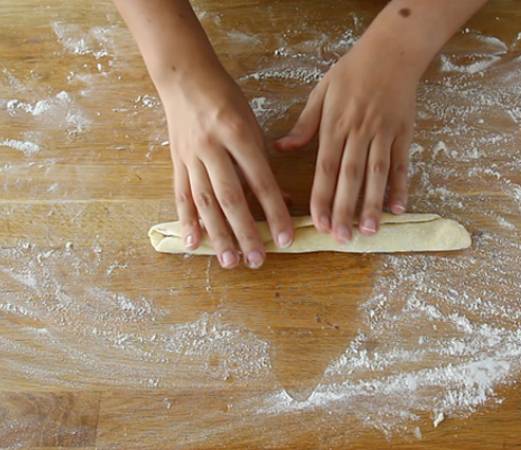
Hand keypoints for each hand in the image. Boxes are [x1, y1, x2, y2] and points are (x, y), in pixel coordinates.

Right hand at [161, 67, 293, 268]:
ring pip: (205, 202)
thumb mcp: (252, 124)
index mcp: (239, 135)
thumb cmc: (226, 99)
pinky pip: (181, 196)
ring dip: (218, 235)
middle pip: (231, 198)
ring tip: (229, 262)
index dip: (274, 213)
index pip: (261, 182)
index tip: (285, 239)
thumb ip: (261, 164)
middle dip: (245, 232)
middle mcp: (213, 148)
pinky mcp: (176, 163)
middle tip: (258, 261)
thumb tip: (281, 201)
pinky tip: (194, 244)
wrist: (185, 79)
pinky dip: (187, 221)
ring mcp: (191, 157)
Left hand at [276, 33, 420, 243]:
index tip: (319, 223)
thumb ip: (304, 124)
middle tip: (342, 238)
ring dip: (373, 204)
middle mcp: (359, 132)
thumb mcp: (322, 91)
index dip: (323, 197)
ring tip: (369, 231)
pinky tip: (398, 208)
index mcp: (335, 124)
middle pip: (350, 176)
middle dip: (345, 209)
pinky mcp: (404, 133)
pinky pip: (401, 164)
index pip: (326, 167)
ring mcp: (384, 134)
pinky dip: (400, 186)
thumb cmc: (352, 71)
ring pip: (377, 174)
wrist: (393, 50)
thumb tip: (281, 148)